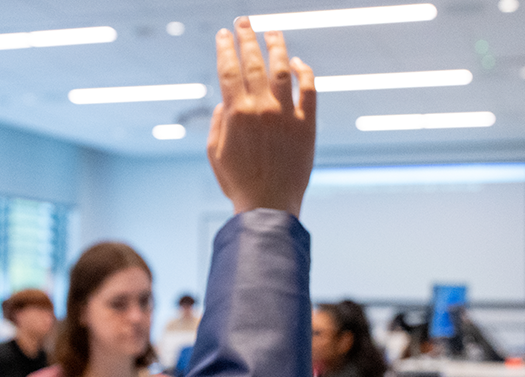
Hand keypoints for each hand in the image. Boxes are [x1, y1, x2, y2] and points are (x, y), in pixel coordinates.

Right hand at [208, 19, 316, 216]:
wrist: (269, 206)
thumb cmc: (238, 183)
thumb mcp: (215, 153)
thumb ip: (218, 122)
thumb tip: (226, 99)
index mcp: (236, 113)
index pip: (229, 69)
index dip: (225, 48)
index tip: (223, 35)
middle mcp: (261, 108)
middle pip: (254, 61)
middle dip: (247, 37)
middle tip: (244, 22)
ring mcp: (286, 115)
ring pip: (282, 68)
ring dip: (277, 46)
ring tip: (272, 31)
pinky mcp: (307, 124)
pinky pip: (309, 89)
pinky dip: (304, 72)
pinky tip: (298, 63)